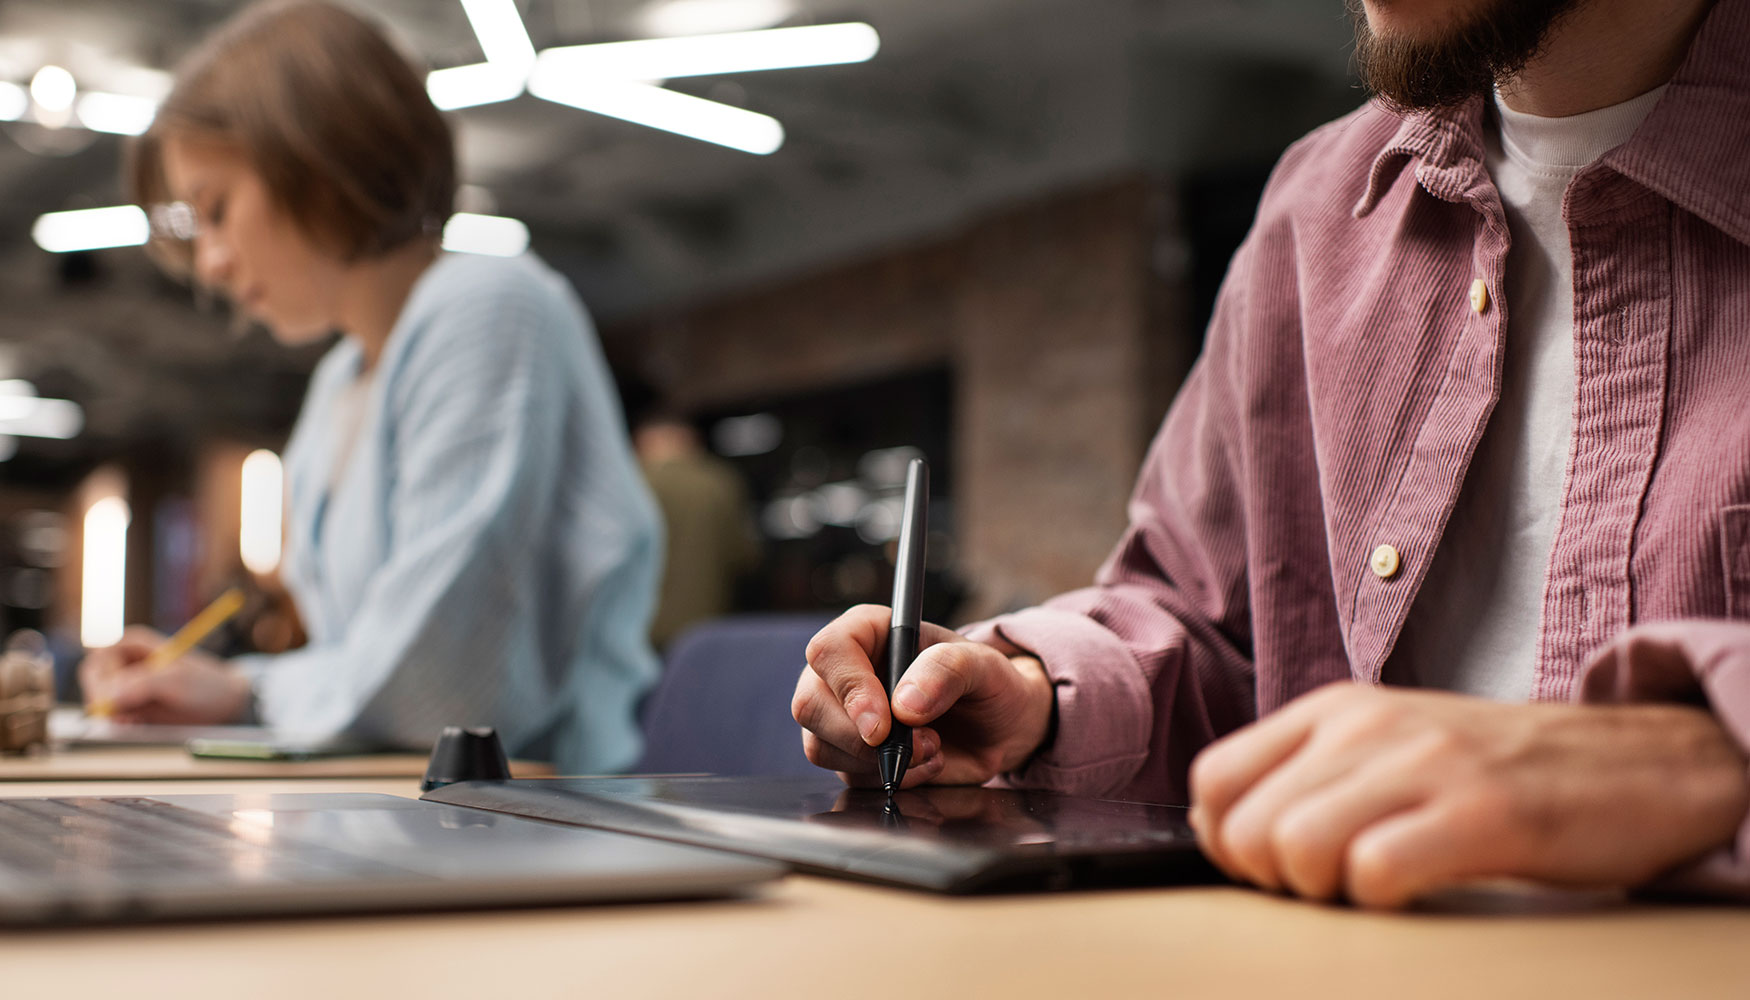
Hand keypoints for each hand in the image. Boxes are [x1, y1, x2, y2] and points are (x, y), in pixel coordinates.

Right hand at [78, 625, 252, 724]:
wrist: (225, 703)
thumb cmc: (205, 684)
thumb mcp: (177, 680)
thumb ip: (142, 684)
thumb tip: (110, 696)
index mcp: (131, 644)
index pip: (99, 661)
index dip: (100, 682)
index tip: (110, 701)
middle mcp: (124, 662)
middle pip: (94, 682)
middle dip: (103, 701)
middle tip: (123, 717)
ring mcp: (126, 685)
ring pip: (101, 702)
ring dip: (113, 715)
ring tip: (138, 720)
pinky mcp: (131, 705)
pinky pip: (113, 717)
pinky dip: (121, 723)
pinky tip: (140, 725)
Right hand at [792, 604, 1054, 788]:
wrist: (1001, 728)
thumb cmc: (988, 683)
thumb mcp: (984, 665)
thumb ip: (947, 670)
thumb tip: (904, 705)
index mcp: (869, 632)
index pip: (830, 651)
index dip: (849, 689)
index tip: (882, 725)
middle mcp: (846, 672)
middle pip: (810, 704)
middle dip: (860, 738)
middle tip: (919, 745)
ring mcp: (842, 716)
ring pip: (820, 746)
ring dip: (877, 762)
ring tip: (931, 750)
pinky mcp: (851, 755)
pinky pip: (847, 775)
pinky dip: (887, 779)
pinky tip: (924, 765)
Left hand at [1188, 683, 1749, 907]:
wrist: (1638, 761)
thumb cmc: (1499, 772)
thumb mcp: (1387, 748)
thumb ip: (1312, 777)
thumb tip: (1229, 838)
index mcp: (1333, 709)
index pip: (1212, 780)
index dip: (1225, 843)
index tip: (1271, 870)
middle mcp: (1366, 724)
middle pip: (1245, 828)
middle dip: (1273, 882)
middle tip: (1330, 888)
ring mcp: (1423, 762)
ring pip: (1294, 846)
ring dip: (1322, 891)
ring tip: (1371, 888)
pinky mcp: (1482, 810)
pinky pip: (1376, 870)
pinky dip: (1381, 900)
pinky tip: (1417, 890)